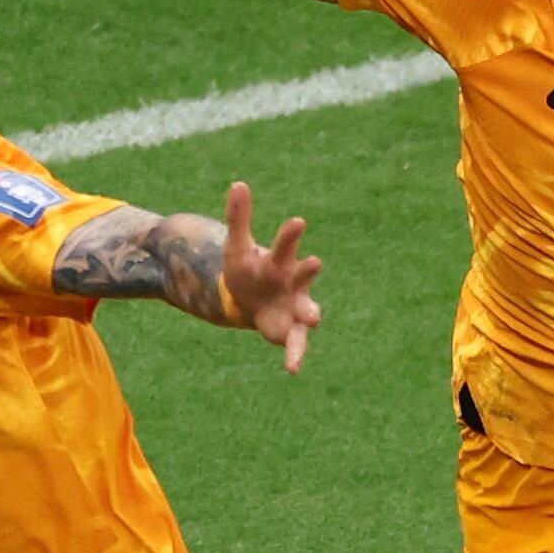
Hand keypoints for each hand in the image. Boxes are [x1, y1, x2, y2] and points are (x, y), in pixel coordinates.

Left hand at [220, 181, 323, 373]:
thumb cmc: (248, 270)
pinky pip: (295, 344)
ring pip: (307, 310)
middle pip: (302, 274)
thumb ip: (239, 218)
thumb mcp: (237, 246)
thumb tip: (238, 183)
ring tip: (314, 318)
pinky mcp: (289, 331)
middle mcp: (294, 282)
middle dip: (308, 270)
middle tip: (316, 262)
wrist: (250, 301)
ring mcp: (295, 307)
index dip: (290, 234)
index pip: (286, 244)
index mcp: (281, 259)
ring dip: (310, 313)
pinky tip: (293, 369)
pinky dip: (295, 355)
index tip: (297, 221)